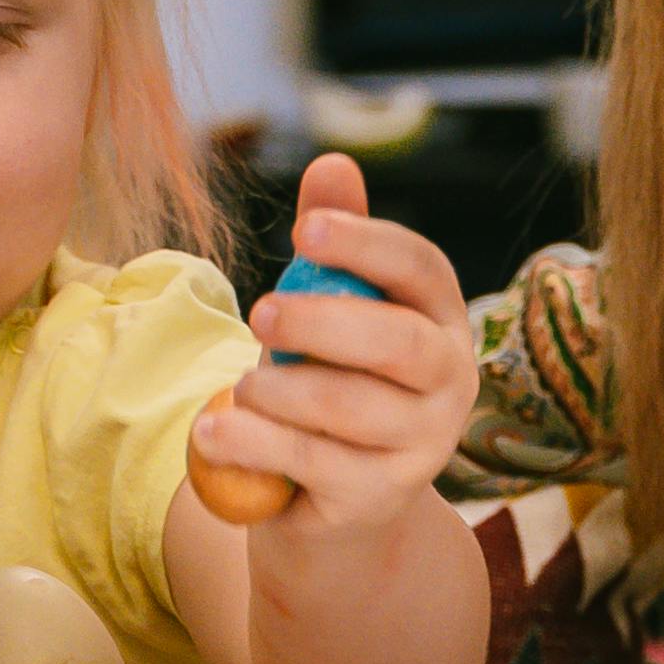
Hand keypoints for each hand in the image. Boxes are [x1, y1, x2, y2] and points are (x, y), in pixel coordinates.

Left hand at [182, 154, 475, 529]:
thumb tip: (334, 159)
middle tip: (258, 313)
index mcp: (441, 319)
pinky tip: (213, 432)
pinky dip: (253, 443)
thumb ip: (335, 244)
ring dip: (278, 391)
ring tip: (240, 387)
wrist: (336, 504)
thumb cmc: (332, 382)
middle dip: (321, 322)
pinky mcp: (380, 496)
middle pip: (397, 343)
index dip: (366, 243)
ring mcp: (423, 445)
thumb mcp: (329, 310)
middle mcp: (450, 380)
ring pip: (350, 408)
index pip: (422, 268)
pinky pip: (313, 462)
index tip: (303, 229)